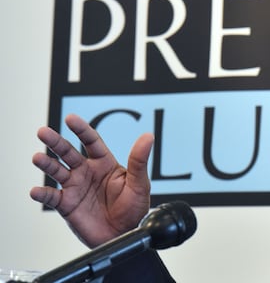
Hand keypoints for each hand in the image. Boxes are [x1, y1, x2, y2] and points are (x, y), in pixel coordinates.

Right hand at [30, 114, 153, 247]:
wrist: (125, 235)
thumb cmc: (134, 209)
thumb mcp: (139, 183)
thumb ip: (139, 160)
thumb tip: (148, 136)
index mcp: (105, 163)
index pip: (91, 142)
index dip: (81, 130)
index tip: (71, 119)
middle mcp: (87, 172)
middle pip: (68, 152)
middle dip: (56, 142)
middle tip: (43, 132)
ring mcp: (75, 187)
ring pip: (57, 171)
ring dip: (46, 164)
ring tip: (37, 158)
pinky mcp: (67, 205)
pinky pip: (52, 197)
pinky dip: (42, 194)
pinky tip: (36, 191)